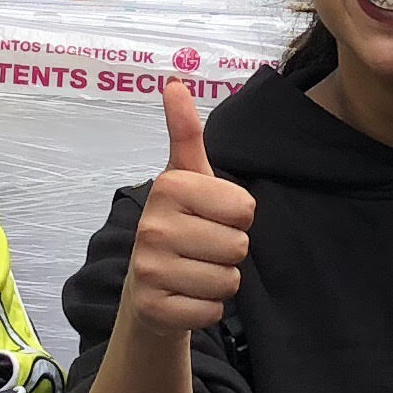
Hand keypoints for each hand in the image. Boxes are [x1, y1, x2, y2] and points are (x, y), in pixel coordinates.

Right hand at [119, 80, 252, 333]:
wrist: (148, 288)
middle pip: (239, 246)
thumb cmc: (179, 225)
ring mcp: (149, 269)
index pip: (245, 208)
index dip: (237, 218)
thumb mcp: (187, 179)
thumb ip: (185, 133)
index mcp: (168, 188)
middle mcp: (152, 226)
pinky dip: (208, 308)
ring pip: (228, 280)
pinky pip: (212, 310)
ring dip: (220, 281)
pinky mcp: (153, 308)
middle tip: (203, 248)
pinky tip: (187, 296)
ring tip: (195, 271)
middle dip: (229, 251)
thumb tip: (175, 82)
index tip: (211, 218)